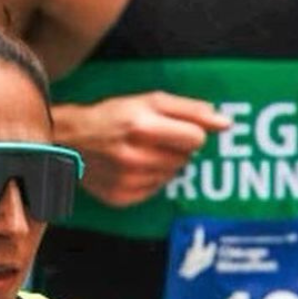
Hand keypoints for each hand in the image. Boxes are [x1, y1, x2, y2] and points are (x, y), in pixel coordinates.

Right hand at [56, 91, 228, 206]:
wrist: (72, 141)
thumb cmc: (114, 115)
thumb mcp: (151, 101)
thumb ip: (191, 110)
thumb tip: (225, 123)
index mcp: (143, 127)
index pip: (196, 138)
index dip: (192, 132)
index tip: (178, 129)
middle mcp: (136, 157)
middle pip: (185, 159)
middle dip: (176, 148)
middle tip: (154, 139)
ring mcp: (128, 181)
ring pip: (172, 175)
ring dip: (164, 164)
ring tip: (141, 152)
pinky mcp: (123, 198)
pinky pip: (155, 190)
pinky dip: (150, 179)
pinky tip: (133, 167)